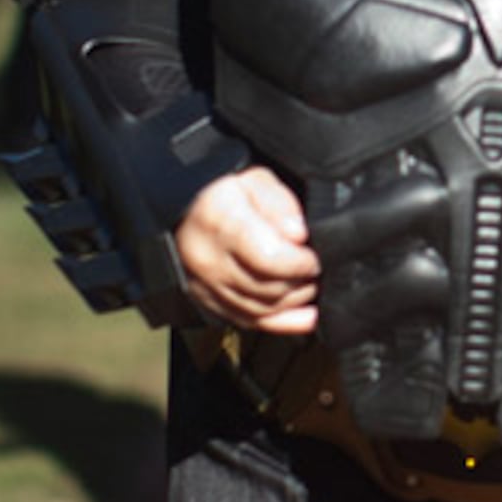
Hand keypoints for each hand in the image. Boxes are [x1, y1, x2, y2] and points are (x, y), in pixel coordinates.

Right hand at [178, 167, 317, 335]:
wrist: (185, 208)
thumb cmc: (223, 191)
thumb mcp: (254, 179)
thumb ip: (279, 204)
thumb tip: (298, 235)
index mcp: (219, 223)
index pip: (269, 259)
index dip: (301, 262)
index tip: (313, 255)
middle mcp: (208, 260)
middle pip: (268, 288)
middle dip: (302, 282)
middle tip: (317, 268)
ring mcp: (206, 286)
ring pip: (261, 310)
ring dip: (294, 301)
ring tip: (309, 283)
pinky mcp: (208, 302)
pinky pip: (250, 322)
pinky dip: (283, 322)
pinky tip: (307, 315)